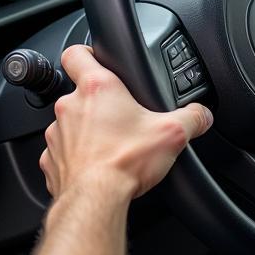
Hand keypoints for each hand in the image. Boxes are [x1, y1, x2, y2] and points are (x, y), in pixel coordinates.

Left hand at [40, 45, 212, 201]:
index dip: (85, 52)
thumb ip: (191, 118)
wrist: (95, 201)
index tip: (95, 58)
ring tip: (110, 146)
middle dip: (98, 103)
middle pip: (78, 92)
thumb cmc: (124, 163)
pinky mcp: (51, 160)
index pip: (76, 53)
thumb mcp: (172, 135)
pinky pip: (63, 153)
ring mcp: (57, 134)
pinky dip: (77, 158)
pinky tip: (96, 168)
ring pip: (70, 124)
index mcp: (97, 88)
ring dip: (86, 131)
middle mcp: (70, 107)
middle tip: (120, 117)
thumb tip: (202, 115)